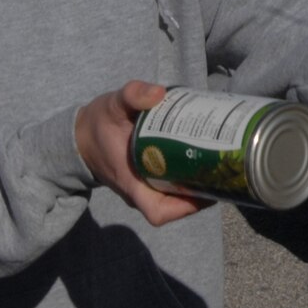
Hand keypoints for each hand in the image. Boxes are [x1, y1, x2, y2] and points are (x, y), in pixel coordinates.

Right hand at [74, 81, 211, 226]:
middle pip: (177, 205)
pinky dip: (189, 175)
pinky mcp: (149, 177)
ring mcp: (145, 186)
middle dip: (203, 191)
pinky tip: (206, 156)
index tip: (208, 191)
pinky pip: (173, 184)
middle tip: (226, 166)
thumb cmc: (97, 124)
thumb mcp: (111, 105)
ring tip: (222, 161)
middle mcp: (140, 191)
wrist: (81, 134)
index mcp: (131, 182)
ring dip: (199, 183)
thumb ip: (132, 95)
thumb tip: (159, 93)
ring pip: (177, 196)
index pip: (159, 213)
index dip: (185, 209)